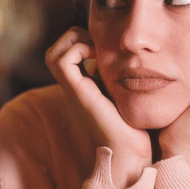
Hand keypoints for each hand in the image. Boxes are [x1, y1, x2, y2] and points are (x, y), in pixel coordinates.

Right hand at [46, 27, 151, 187]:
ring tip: (96, 49)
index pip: (65, 54)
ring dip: (74, 42)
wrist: (130, 151)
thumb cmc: (135, 127)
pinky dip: (78, 50)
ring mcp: (73, 90)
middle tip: (98, 44)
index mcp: (83, 87)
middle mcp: (74, 88)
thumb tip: (134, 59)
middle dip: (74, 38)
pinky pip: (63, 61)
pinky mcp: (78, 92)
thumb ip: (122, 79)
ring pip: (54, 54)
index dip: (81, 40)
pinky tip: (99, 57)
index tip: (104, 45)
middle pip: (54, 52)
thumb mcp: (126, 94)